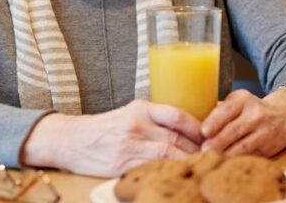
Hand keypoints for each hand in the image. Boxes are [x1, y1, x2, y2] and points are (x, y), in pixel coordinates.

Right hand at [20, 100, 203, 177]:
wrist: (70, 139)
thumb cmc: (106, 127)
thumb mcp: (131, 113)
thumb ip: (157, 118)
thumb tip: (193, 126)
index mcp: (141, 109)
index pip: (178, 115)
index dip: (199, 127)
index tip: (213, 135)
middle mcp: (136, 125)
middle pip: (177, 137)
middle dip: (199, 147)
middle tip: (215, 154)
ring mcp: (128, 145)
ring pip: (168, 154)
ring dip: (188, 161)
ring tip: (202, 165)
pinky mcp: (121, 164)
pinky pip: (151, 169)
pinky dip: (168, 171)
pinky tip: (178, 175)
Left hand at [200, 88, 285, 156]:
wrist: (285, 116)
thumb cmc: (252, 109)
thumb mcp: (238, 102)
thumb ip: (218, 111)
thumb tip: (191, 126)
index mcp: (244, 100)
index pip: (228, 110)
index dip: (215, 122)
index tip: (204, 131)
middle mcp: (256, 114)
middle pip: (233, 130)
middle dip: (217, 142)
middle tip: (204, 149)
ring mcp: (264, 132)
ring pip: (242, 147)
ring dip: (224, 154)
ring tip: (211, 158)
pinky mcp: (268, 149)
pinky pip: (249, 156)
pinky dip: (235, 162)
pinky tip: (224, 164)